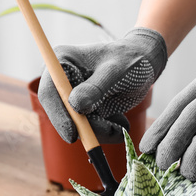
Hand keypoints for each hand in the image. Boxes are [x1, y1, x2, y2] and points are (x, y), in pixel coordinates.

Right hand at [39, 28, 166, 142]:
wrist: (145, 64)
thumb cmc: (130, 60)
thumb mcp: (116, 71)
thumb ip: (96, 87)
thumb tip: (75, 105)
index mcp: (62, 61)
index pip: (49, 92)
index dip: (58, 115)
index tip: (73, 135)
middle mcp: (63, 80)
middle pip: (61, 112)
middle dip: (84, 128)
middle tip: (111, 132)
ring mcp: (73, 96)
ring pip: (77, 124)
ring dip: (100, 131)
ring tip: (122, 126)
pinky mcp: (85, 109)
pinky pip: (90, 127)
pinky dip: (106, 130)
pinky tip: (121, 123)